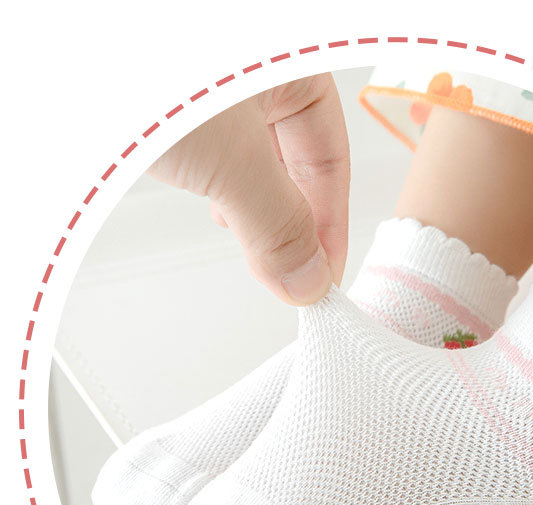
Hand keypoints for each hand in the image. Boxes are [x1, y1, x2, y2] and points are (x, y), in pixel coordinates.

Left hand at [148, 74, 349, 304]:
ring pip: (254, 165)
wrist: (44, 39)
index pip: (331, 160)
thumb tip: (305, 277)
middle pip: (296, 166)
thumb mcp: (227, 158)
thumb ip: (275, 225)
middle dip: (292, 225)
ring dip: (255, 213)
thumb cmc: (138, 64)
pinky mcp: (175, 109)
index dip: (331, 227)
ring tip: (251, 246)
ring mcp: (215, 93)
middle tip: (288, 277)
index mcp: (291, 66)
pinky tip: (214, 208)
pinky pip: (217, 158)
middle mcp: (256, 76)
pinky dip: (220, 192)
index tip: (320, 280)